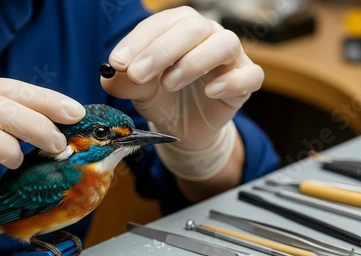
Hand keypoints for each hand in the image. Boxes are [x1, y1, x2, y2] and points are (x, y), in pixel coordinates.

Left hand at [101, 6, 262, 150]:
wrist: (184, 127)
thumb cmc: (162, 98)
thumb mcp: (138, 90)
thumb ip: (123, 81)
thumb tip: (110, 75)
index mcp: (178, 28)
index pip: (160, 23)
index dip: (138, 41)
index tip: (118, 63)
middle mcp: (207, 34)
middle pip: (193, 27)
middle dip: (161, 51)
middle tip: (138, 74)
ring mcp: (230, 56)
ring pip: (224, 44)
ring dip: (193, 62)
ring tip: (169, 84)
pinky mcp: (245, 81)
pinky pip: (250, 74)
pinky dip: (231, 82)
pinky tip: (210, 92)